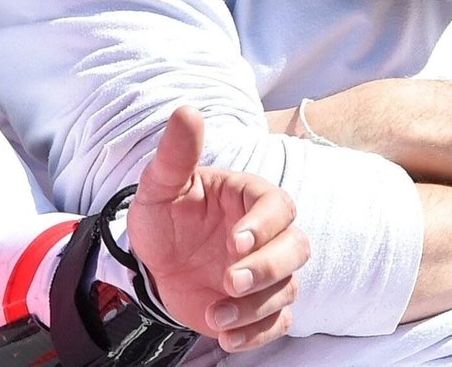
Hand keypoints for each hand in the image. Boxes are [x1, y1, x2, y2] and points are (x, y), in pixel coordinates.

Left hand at [127, 107, 307, 352]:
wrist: (154, 263)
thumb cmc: (165, 217)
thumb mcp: (161, 186)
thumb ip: (176, 154)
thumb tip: (187, 112)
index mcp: (250, 199)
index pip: (278, 206)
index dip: (264, 225)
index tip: (236, 241)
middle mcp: (267, 235)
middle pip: (296, 249)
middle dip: (267, 269)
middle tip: (228, 280)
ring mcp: (267, 273)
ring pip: (287, 288)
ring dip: (255, 307)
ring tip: (216, 316)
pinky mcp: (260, 306)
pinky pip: (277, 322)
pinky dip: (257, 334)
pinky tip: (227, 338)